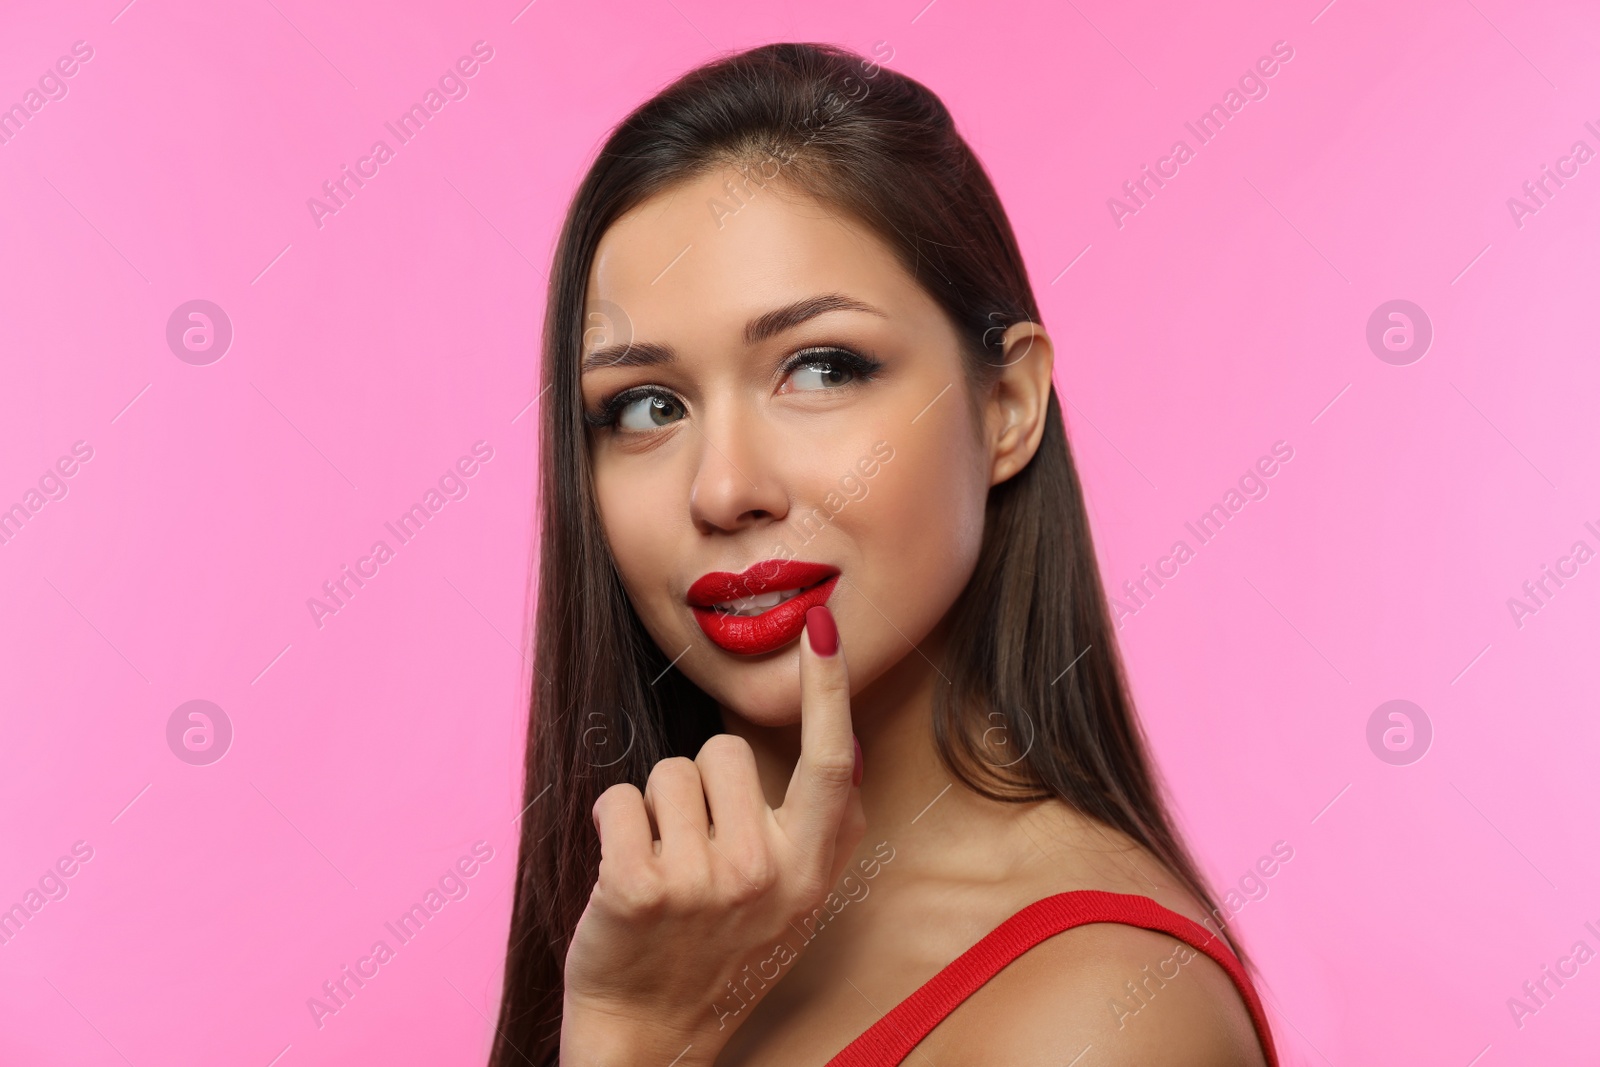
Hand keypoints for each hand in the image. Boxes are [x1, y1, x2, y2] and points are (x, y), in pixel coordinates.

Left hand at [560, 605, 865, 1066]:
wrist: (650, 1037)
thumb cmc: (719, 955)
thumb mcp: (796, 905)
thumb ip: (824, 832)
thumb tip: (849, 751)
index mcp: (809, 873)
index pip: (830, 763)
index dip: (828, 690)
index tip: (821, 628)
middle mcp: (765, 875)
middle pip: (724, 751)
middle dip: (702, 783)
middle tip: (698, 848)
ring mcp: (700, 884)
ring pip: (668, 773)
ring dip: (657, 809)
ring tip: (662, 867)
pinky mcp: (636, 888)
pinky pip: (618, 799)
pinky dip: (613, 824)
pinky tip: (623, 872)